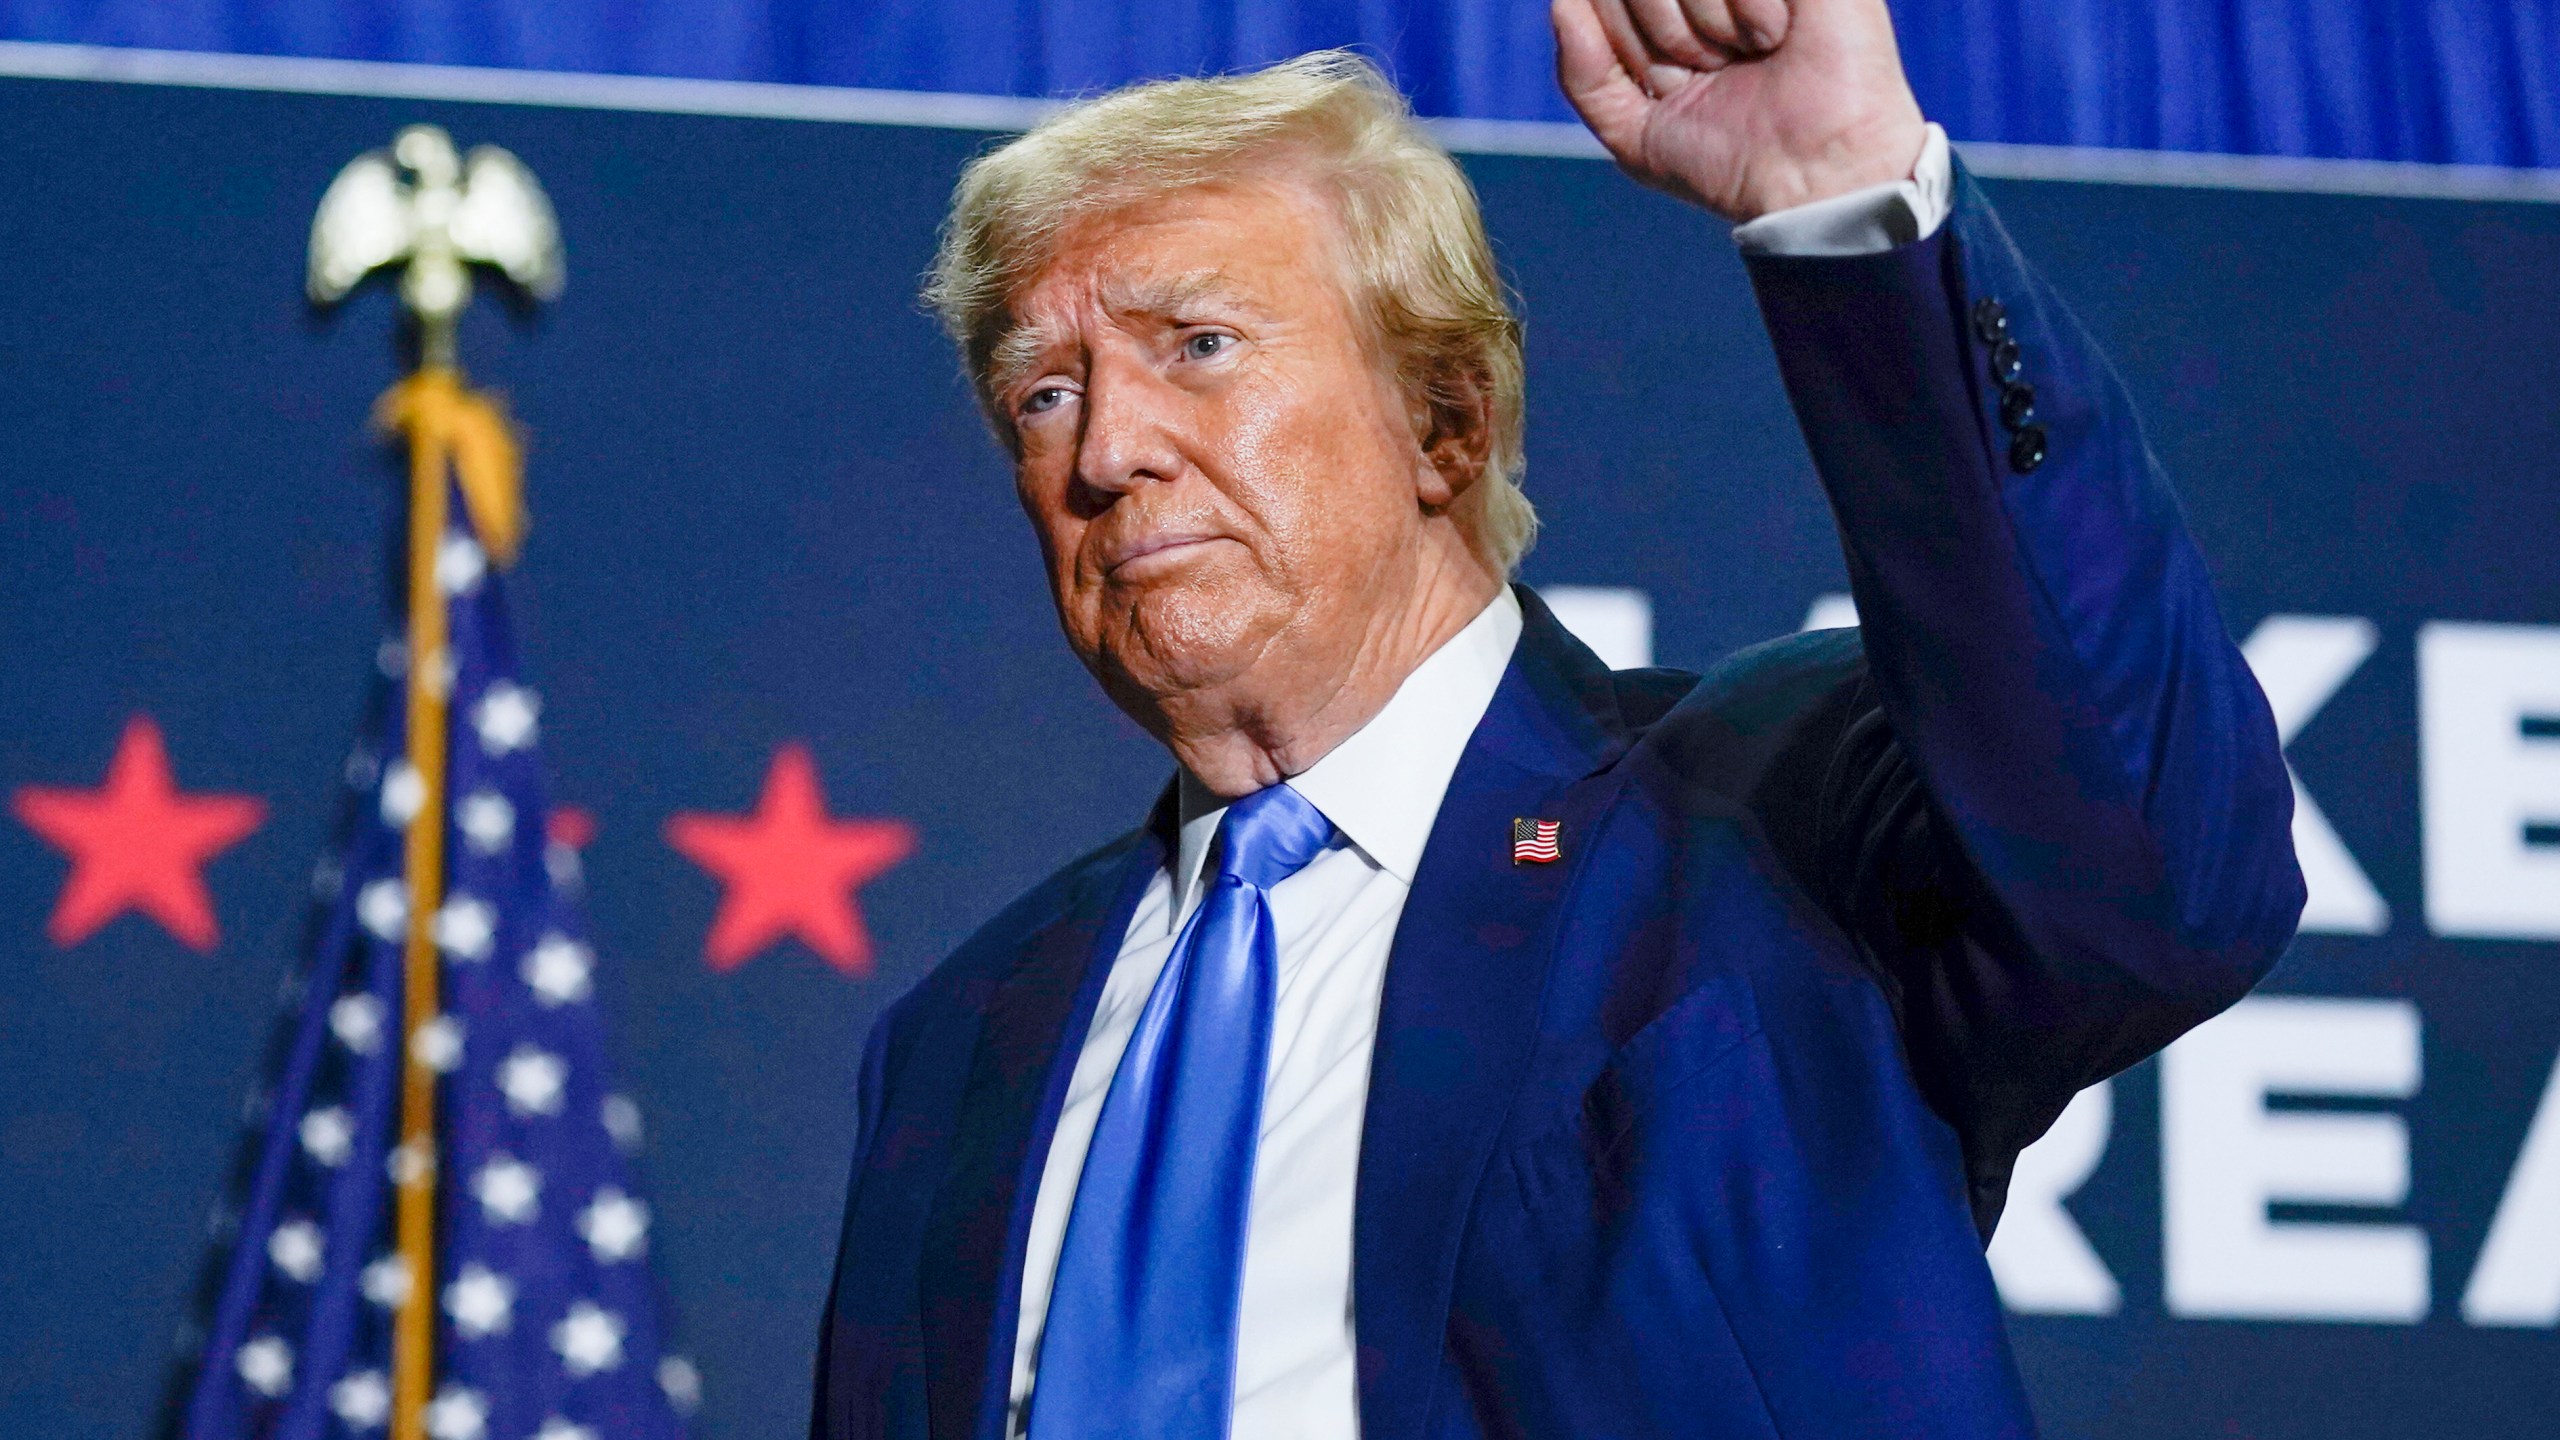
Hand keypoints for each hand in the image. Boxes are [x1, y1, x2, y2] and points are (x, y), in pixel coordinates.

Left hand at [1553, 0, 1927, 223]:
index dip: (1625, 39)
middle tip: (1712, 66)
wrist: (1813, 179)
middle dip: (1662, 31)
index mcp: (1666, 16)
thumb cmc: (1730, 162)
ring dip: (1706, 24)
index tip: (1670, 78)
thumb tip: (1561, 3)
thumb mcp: (1632, 134)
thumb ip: (1582, 74)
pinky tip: (1777, 36)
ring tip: (1750, 54)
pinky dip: (1748, 10)